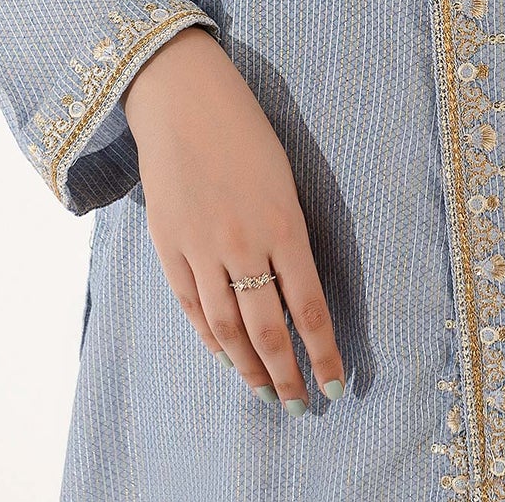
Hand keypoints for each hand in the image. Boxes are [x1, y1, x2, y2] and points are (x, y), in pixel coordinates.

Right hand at [122, 25, 346, 414]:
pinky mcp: (168, 245)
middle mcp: (243, 243)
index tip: (335, 383)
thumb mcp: (283, 179)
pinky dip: (208, 336)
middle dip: (287, 374)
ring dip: (248, 367)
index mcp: (283, 223)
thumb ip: (287, 234)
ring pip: (226, 328)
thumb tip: (293, 289)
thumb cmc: (245, 130)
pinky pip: (191, 305)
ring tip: (266, 392)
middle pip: (268, 329)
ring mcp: (201, 248)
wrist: (183, 100)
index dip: (323, 352)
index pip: (309, 307)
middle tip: (301, 404)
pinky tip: (224, 355)